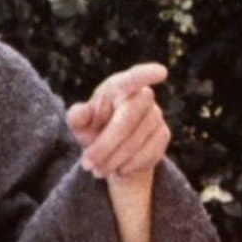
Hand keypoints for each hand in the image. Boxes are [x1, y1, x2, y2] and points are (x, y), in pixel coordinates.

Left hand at [66, 63, 169, 179]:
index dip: (146, 74)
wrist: (113, 152)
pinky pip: (149, 152)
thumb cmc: (94, 128)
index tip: (162, 72)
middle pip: (128, 118)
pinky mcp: (164, 134)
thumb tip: (78, 113)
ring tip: (97, 170)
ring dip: (114, 159)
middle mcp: (142, 96)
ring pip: (137, 139)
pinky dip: (130, 164)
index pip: (133, 78)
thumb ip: (77, 117)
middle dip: (105, 145)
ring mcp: (156, 114)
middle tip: (86, 164)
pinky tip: (119, 168)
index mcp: (118, 86)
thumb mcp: (80, 124)